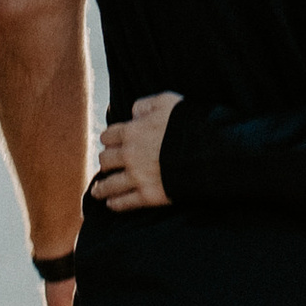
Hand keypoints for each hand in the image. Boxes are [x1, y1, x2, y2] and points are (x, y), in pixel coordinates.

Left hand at [92, 91, 180, 214]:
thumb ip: (145, 105)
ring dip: (101, 188)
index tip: (110, 144)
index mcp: (132, 132)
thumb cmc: (189, 123)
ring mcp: (138, 177)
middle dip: (106, 162)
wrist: (209, 151)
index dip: (108, 140)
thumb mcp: (166, 101)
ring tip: (97, 191)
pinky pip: (124, 202)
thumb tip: (133, 113)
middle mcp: (130, 155)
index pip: (108, 136)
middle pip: (105, 160)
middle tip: (107, 166)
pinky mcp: (148, 196)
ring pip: (109, 185)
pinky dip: (115, 204)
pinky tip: (111, 204)